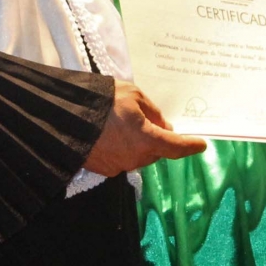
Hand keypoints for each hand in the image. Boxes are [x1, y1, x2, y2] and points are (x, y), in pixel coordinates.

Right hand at [84, 80, 206, 176]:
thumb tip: (162, 126)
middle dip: (158, 139)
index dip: (190, 146)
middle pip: (156, 151)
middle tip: (147, 120)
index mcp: (147, 140)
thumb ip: (152, 112)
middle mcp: (136, 158)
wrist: (64, 117)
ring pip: (140, 156)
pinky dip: (123, 149)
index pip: (176, 147)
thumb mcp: (133, 95)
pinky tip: (111, 135)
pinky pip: (122, 159)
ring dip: (139, 144)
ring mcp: (119, 167)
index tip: (201, 145)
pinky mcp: (104, 170)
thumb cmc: (104, 101)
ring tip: (124, 125)